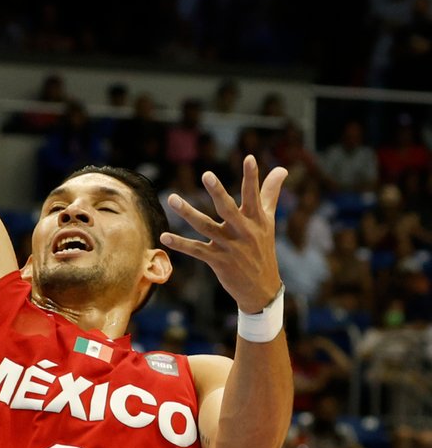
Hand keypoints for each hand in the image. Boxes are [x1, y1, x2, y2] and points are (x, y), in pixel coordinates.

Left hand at [161, 156, 286, 310]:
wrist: (262, 289)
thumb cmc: (263, 248)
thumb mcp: (268, 221)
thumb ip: (270, 193)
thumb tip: (282, 168)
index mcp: (256, 220)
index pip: (254, 195)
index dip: (252, 177)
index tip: (249, 158)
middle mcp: (243, 232)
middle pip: (228, 209)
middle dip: (218, 192)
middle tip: (206, 174)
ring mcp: (230, 247)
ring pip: (205, 227)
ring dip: (187, 213)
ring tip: (172, 198)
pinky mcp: (217, 261)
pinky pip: (196, 250)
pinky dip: (180, 244)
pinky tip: (164, 237)